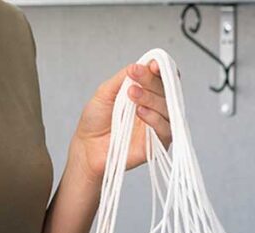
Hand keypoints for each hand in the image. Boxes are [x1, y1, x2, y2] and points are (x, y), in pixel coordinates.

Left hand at [70, 61, 172, 182]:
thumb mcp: (105, 92)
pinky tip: (140, 111)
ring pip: (167, 107)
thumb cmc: (95, 121)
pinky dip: (154, 118)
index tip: (151, 64)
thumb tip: (140, 64)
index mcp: (145, 92)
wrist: (87, 146)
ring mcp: (157, 125)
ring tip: (131, 93)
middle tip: (134, 75)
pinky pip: (165, 128)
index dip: (161, 69)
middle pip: (166, 89)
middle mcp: (155, 107)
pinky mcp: (158, 143)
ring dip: (150, 97)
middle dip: (151, 80)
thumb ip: (123, 78)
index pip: (162, 78)